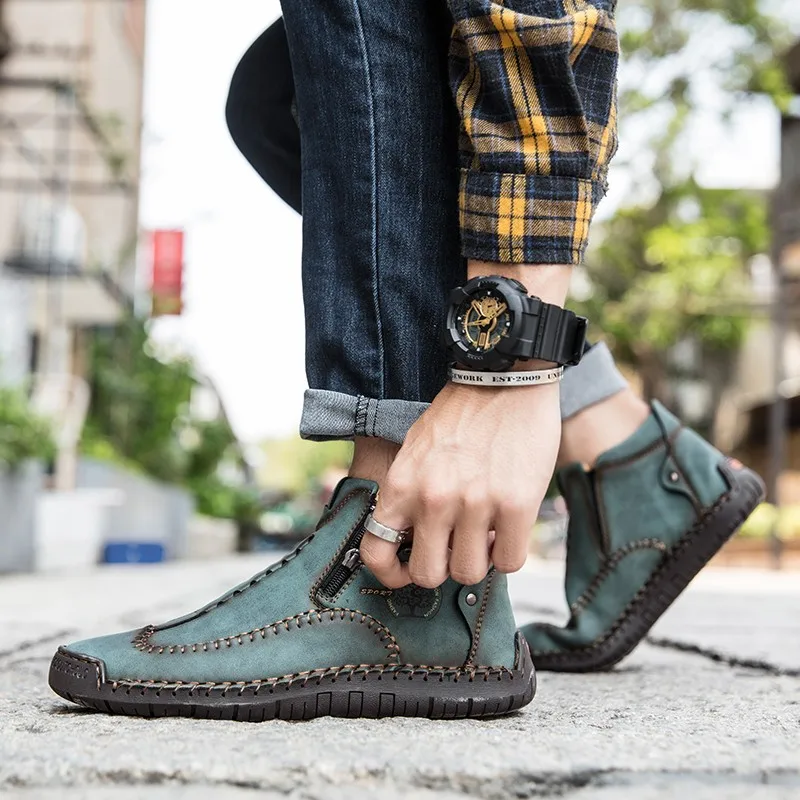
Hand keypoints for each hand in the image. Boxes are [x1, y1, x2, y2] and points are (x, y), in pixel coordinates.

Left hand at [360, 380, 560, 587]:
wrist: (504, 379)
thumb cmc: (461, 414)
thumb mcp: (415, 450)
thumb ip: (409, 494)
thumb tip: (412, 539)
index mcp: (402, 484)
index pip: (376, 552)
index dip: (391, 574)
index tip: (407, 572)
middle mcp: (433, 498)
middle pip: (428, 575)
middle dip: (443, 567)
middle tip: (456, 548)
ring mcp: (475, 503)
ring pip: (470, 573)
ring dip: (479, 560)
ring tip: (486, 533)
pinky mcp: (515, 504)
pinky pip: (509, 562)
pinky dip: (508, 554)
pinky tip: (508, 530)